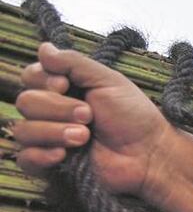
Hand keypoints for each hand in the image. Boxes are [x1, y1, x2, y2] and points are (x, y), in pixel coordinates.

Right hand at [14, 43, 173, 196]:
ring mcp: (51, 138)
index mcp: (66, 88)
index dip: (43, 79)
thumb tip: (44, 47)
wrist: (149, 154)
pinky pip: (26, 158)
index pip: (31, 77)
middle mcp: (54, 111)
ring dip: (55, 131)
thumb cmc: (135, 116)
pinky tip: (63, 154)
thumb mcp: (109, 81)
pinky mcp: (52, 164)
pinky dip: (41, 155)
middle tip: (89, 115)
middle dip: (57, 108)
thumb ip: (74, 63)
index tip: (65, 84)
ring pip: (24, 130)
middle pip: (26, 102)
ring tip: (85, 137)